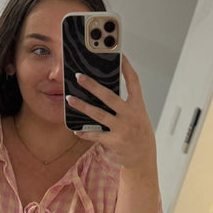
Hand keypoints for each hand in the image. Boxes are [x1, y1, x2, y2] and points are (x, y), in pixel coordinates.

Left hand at [66, 55, 156, 171]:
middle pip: (109, 96)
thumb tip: (103, 92)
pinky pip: (95, 135)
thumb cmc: (138, 133)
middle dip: (92, 85)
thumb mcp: (138, 115)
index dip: (127, 68)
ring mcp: (122, 129)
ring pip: (98, 114)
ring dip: (82, 106)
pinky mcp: (114, 141)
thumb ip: (125, 104)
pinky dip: (84, 132)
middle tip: (79, 76)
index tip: (120, 55)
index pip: (134, 82)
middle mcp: (131, 115)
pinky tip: (75, 129)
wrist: (143, 157)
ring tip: (69, 99)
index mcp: (138, 106)